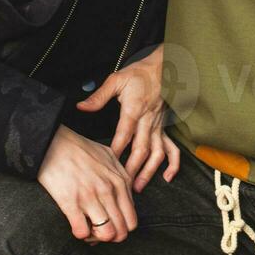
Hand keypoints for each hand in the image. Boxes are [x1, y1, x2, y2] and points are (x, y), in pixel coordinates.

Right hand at [36, 125, 137, 243]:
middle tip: (98, 230)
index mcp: (120, 180)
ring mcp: (90, 196)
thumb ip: (121, 174)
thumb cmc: (79, 148)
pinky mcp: (71, 202)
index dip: (121, 228)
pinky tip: (75, 225)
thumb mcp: (109, 156)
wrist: (53, 143)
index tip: (109, 224)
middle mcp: (109, 190)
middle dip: (110, 237)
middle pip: (121, 231)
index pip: (131, 220)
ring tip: (88, 229)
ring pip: (106, 234)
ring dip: (96, 238)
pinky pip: (82, 232)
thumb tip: (127, 193)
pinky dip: (80, 234)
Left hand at [74, 44, 181, 191]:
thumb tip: (81, 106)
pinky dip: (173, 164)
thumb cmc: (140, 73)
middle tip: (122, 186)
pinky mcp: (164, 128)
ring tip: (138, 187)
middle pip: (140, 149)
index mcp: (134, 110)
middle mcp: (148, 121)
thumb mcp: (116, 80)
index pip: (124, 134)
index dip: (116, 151)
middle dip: (132, 169)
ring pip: (156, 153)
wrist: (164, 68)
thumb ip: (99, 96)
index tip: (108, 166)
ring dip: (149, 172)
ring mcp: (158, 126)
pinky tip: (167, 177)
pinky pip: (172, 148)